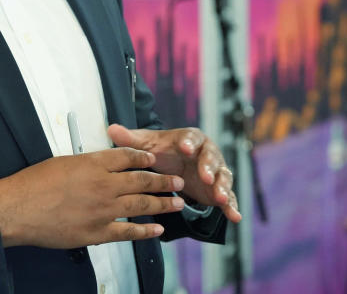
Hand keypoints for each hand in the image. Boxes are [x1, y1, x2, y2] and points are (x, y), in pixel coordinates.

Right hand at [0, 147, 185, 247]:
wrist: (20, 209)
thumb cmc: (34, 184)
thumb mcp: (62, 162)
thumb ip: (86, 164)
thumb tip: (99, 166)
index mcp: (93, 163)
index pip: (127, 157)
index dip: (144, 157)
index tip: (154, 159)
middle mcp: (103, 185)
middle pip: (141, 180)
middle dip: (162, 181)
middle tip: (176, 181)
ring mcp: (102, 210)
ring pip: (140, 205)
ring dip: (162, 204)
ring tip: (177, 203)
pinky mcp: (98, 232)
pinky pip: (128, 232)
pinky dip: (145, 231)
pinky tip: (157, 230)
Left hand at [107, 124, 241, 223]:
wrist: (177, 163)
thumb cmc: (163, 151)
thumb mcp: (147, 145)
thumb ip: (132, 140)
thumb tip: (111, 129)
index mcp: (191, 139)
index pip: (192, 138)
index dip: (190, 143)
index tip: (186, 149)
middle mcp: (207, 153)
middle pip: (211, 158)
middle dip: (209, 168)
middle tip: (205, 177)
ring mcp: (215, 172)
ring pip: (222, 178)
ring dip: (223, 187)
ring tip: (221, 198)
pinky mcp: (219, 190)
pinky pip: (229, 198)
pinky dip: (232, 206)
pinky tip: (235, 217)